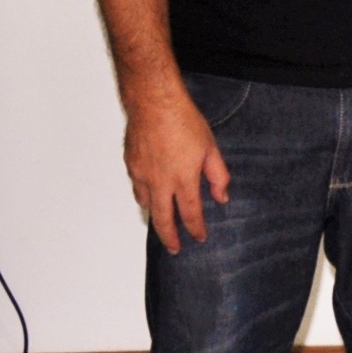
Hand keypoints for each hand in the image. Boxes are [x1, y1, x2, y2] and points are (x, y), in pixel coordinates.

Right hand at [125, 90, 228, 252]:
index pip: (190, 213)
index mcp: (183, 179)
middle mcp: (159, 181)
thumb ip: (218, 176)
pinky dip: (144, 197)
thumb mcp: (211, 149)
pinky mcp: (130, 165)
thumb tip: (221, 197)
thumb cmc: (183, 122)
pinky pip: (137, 188)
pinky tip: (149, 197)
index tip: (200, 237)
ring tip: (162, 224)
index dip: (195, 228)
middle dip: (169, 237)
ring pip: (146, 205)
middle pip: (162, 219)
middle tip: (174, 248)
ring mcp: (141, 175)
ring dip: (155, 217)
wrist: (154, 104)